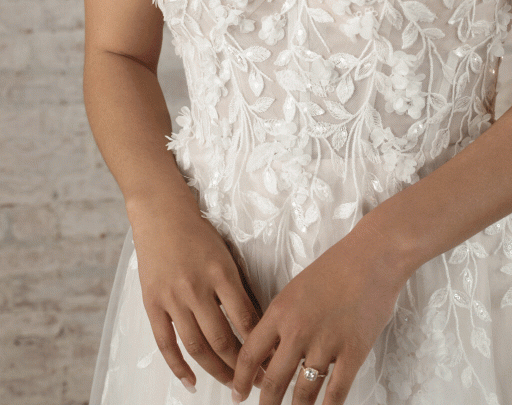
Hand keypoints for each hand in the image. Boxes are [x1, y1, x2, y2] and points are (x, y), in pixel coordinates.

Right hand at [129, 197, 269, 393]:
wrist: (161, 213)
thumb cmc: (197, 232)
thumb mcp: (225, 255)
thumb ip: (237, 287)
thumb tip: (256, 322)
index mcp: (221, 273)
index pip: (246, 319)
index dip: (261, 344)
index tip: (272, 359)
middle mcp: (197, 288)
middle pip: (223, 339)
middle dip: (242, 366)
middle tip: (256, 381)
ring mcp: (172, 297)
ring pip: (196, 346)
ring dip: (216, 371)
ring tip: (231, 385)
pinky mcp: (152, 303)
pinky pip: (165, 343)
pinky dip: (178, 367)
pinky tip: (192, 382)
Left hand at [230, 215, 407, 404]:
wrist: (372, 256)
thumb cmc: (336, 267)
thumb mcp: (297, 288)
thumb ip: (283, 320)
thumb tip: (274, 354)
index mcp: (280, 311)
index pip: (250, 354)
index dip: (240, 380)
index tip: (237, 394)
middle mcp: (298, 330)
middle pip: (272, 381)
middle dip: (265, 404)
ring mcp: (325, 343)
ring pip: (302, 393)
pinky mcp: (353, 352)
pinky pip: (335, 392)